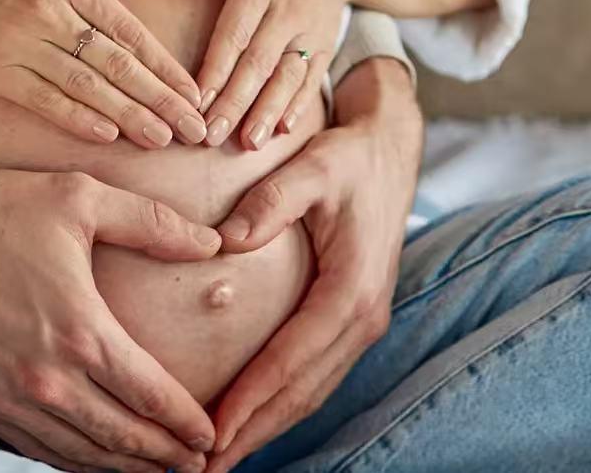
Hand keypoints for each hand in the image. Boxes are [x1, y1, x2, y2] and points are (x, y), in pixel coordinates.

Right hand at [0, 0, 206, 149]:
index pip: (132, 33)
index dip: (166, 68)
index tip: (194, 94)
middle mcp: (51, 13)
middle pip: (118, 65)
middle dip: (161, 101)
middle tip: (194, 130)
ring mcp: (22, 44)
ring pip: (87, 86)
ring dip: (128, 116)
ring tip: (162, 139)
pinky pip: (43, 98)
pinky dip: (76, 118)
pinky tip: (107, 136)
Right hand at [0, 163, 219, 472]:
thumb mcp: (79, 198)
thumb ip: (152, 222)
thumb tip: (211, 242)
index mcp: (80, 331)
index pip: (150, 395)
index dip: (186, 423)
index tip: (209, 435)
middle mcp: (45, 377)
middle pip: (120, 436)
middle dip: (164, 456)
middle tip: (196, 465)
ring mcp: (6, 398)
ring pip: (78, 453)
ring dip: (121, 467)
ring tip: (154, 470)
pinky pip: (33, 450)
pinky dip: (71, 462)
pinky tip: (91, 461)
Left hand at [156, 0, 364, 149]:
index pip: (234, 34)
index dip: (216, 70)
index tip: (195, 101)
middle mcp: (287, 11)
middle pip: (259, 64)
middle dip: (235, 103)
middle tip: (210, 136)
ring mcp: (310, 32)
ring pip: (287, 77)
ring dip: (267, 112)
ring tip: (246, 143)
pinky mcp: (325, 46)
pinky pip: (312, 80)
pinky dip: (298, 107)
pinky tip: (282, 131)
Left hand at [203, 59, 423, 471]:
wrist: (390, 150)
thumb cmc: (349, 157)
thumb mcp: (315, 164)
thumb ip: (272, 199)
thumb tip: (226, 239)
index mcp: (354, 290)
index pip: (293, 359)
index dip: (250, 400)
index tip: (209, 433)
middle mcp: (364, 318)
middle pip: (303, 392)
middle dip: (253, 432)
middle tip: (200, 470)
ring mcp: (363, 324)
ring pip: (311, 393)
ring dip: (266, 428)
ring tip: (216, 460)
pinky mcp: (354, 321)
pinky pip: (316, 377)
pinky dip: (282, 405)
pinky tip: (249, 421)